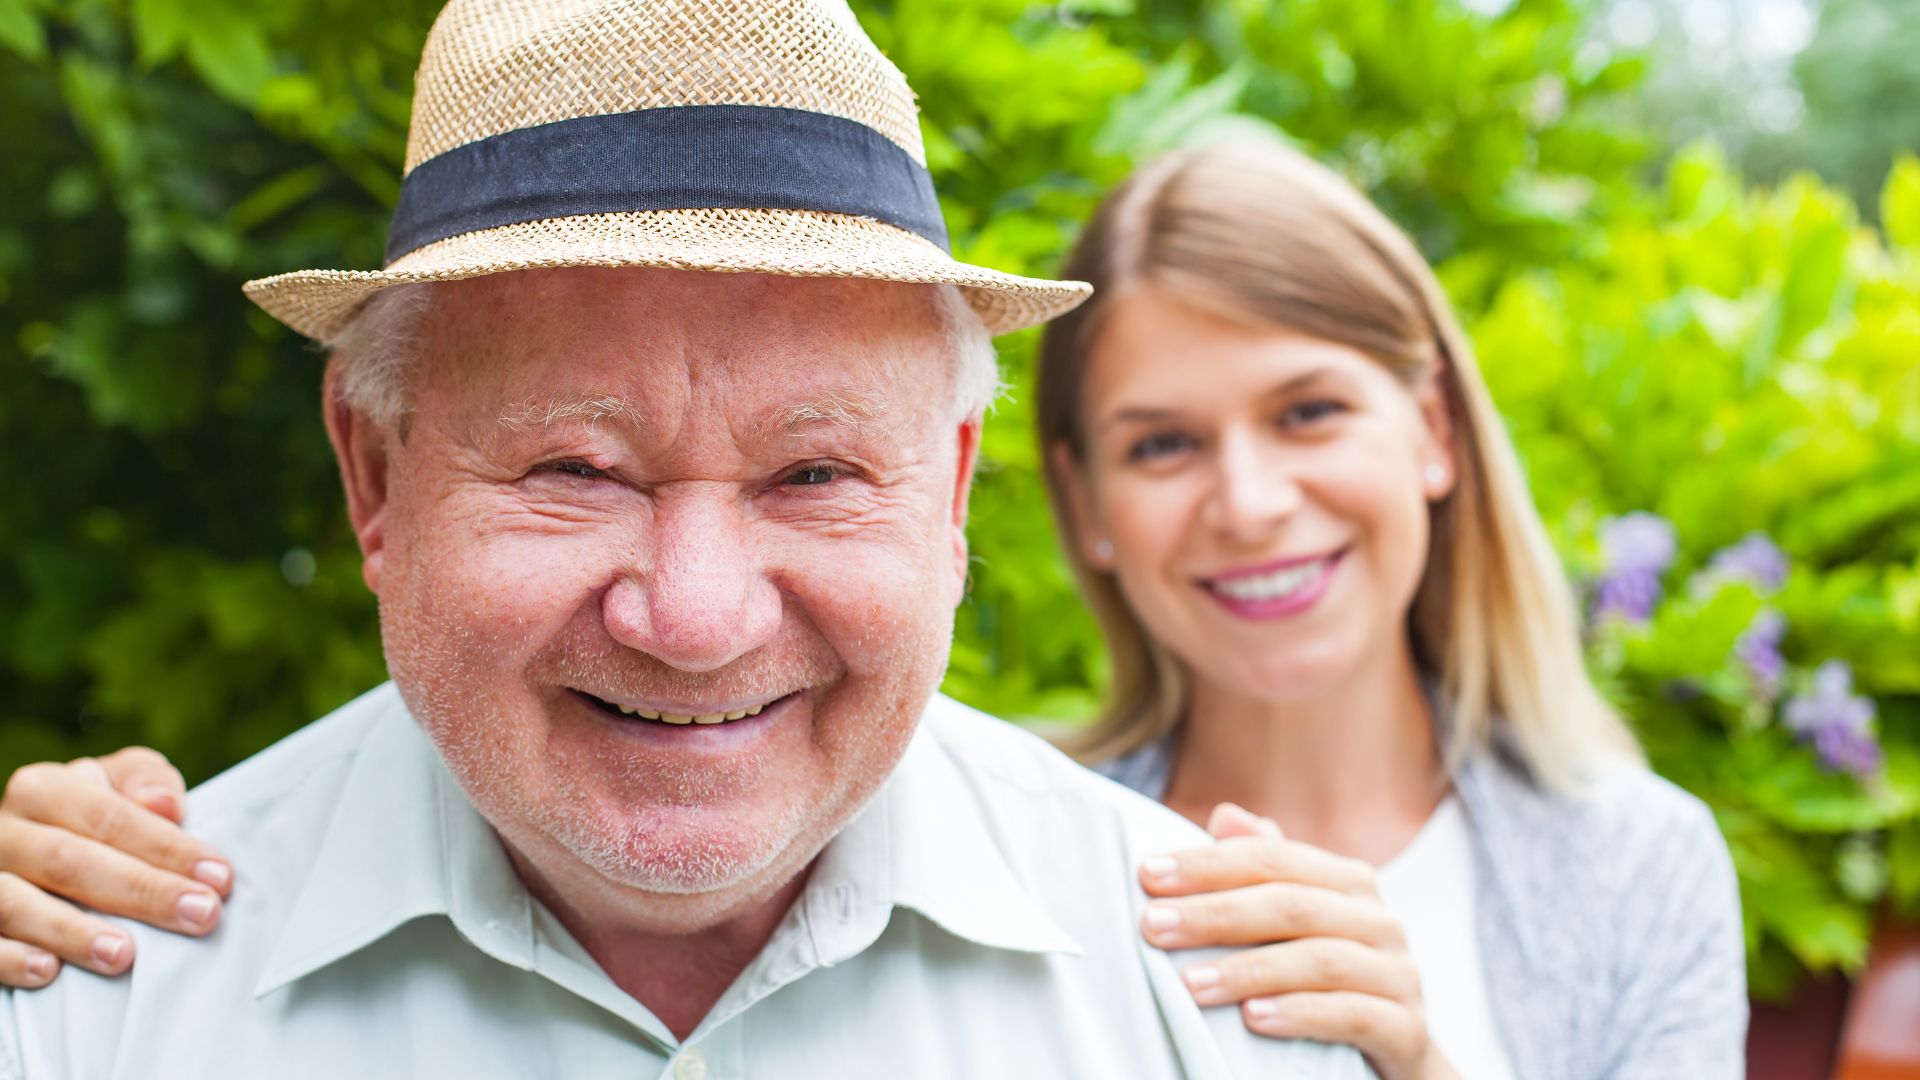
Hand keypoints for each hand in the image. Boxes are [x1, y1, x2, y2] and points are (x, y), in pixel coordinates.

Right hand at [0, 748, 231, 986]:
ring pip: (14, 903)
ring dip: (71, 931)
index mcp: (45, 789)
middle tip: (199, 915)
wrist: (30, 844)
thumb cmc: (91, 818)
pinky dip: (11, 958)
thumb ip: (145, 782)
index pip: (108, 817)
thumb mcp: (118, 785)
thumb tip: (167, 804)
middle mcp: (4, 831)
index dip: (166, 847)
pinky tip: (49, 972)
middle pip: (70, 861)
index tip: (219, 877)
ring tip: (124, 954)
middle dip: (141, 891)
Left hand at [1139, 804, 1457, 1079]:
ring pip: (1320, 959)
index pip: (1272, 858)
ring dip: (1248, 970)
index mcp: (1347, 883)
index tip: (1148, 875)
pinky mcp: (1408, 1029)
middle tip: (1154, 926)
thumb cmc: (1327, 981)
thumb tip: (1226, 815)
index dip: (1209, 863)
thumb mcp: (1293, 926)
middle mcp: (1379, 920)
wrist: (1393, 1051)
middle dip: (1215, 913)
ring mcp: (1398, 974)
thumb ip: (1265, 871)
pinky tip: (1254, 1020)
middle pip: (1291, 904)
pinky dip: (1300, 1014)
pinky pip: (1354, 1015)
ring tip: (1191, 983)